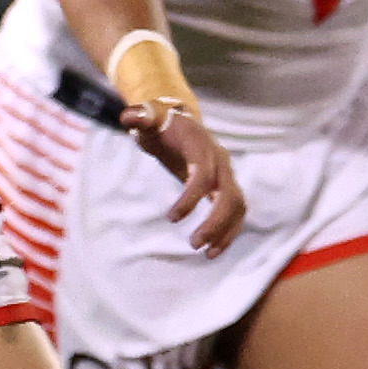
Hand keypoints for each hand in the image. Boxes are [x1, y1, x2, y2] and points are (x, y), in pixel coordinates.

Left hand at [118, 102, 244, 253]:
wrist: (179, 122)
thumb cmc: (160, 124)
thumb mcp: (148, 117)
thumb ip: (140, 116)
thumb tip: (129, 116)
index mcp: (201, 145)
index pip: (203, 174)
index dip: (191, 197)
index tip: (172, 218)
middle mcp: (220, 160)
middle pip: (229, 194)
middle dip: (215, 222)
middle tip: (193, 244)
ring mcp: (226, 174)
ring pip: (238, 205)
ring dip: (226, 231)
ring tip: (208, 253)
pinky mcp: (226, 186)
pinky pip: (236, 211)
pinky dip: (229, 231)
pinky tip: (214, 249)